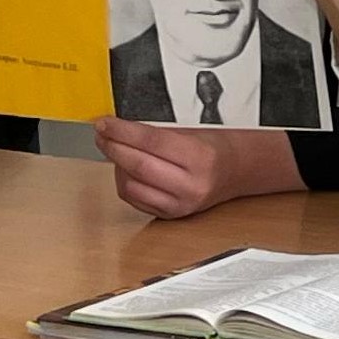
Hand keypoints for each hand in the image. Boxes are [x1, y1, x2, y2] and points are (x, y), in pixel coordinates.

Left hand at [92, 117, 296, 219]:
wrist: (238, 172)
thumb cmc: (217, 148)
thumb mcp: (195, 131)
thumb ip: (158, 132)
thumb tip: (119, 129)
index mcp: (201, 158)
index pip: (151, 141)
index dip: (122, 131)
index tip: (105, 123)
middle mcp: (191, 185)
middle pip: (137, 164)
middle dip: (112, 146)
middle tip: (101, 134)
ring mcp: (180, 203)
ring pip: (130, 185)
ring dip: (116, 165)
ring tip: (117, 150)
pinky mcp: (169, 214)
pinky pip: (133, 199)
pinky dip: (124, 182)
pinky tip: (127, 169)